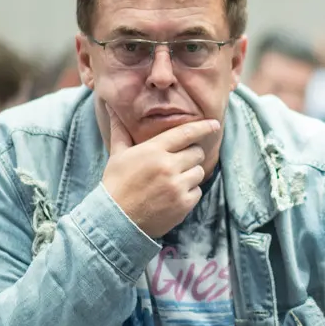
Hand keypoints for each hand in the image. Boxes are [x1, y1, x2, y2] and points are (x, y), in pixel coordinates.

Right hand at [101, 104, 220, 237]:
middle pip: (197, 152)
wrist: (116, 219)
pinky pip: (198, 191)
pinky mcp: (183, 204)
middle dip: (190, 156)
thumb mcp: (117, 155)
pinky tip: (173, 195)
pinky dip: (189, 192)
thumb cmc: (116, 184)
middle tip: (177, 163)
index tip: (214, 124)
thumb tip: (110, 106)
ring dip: (190, 174)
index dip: (203, 127)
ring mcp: (177, 186)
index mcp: (153, 150)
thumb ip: (120, 130)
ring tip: (172, 180)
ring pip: (199, 171)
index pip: (186, 133)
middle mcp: (168, 166)